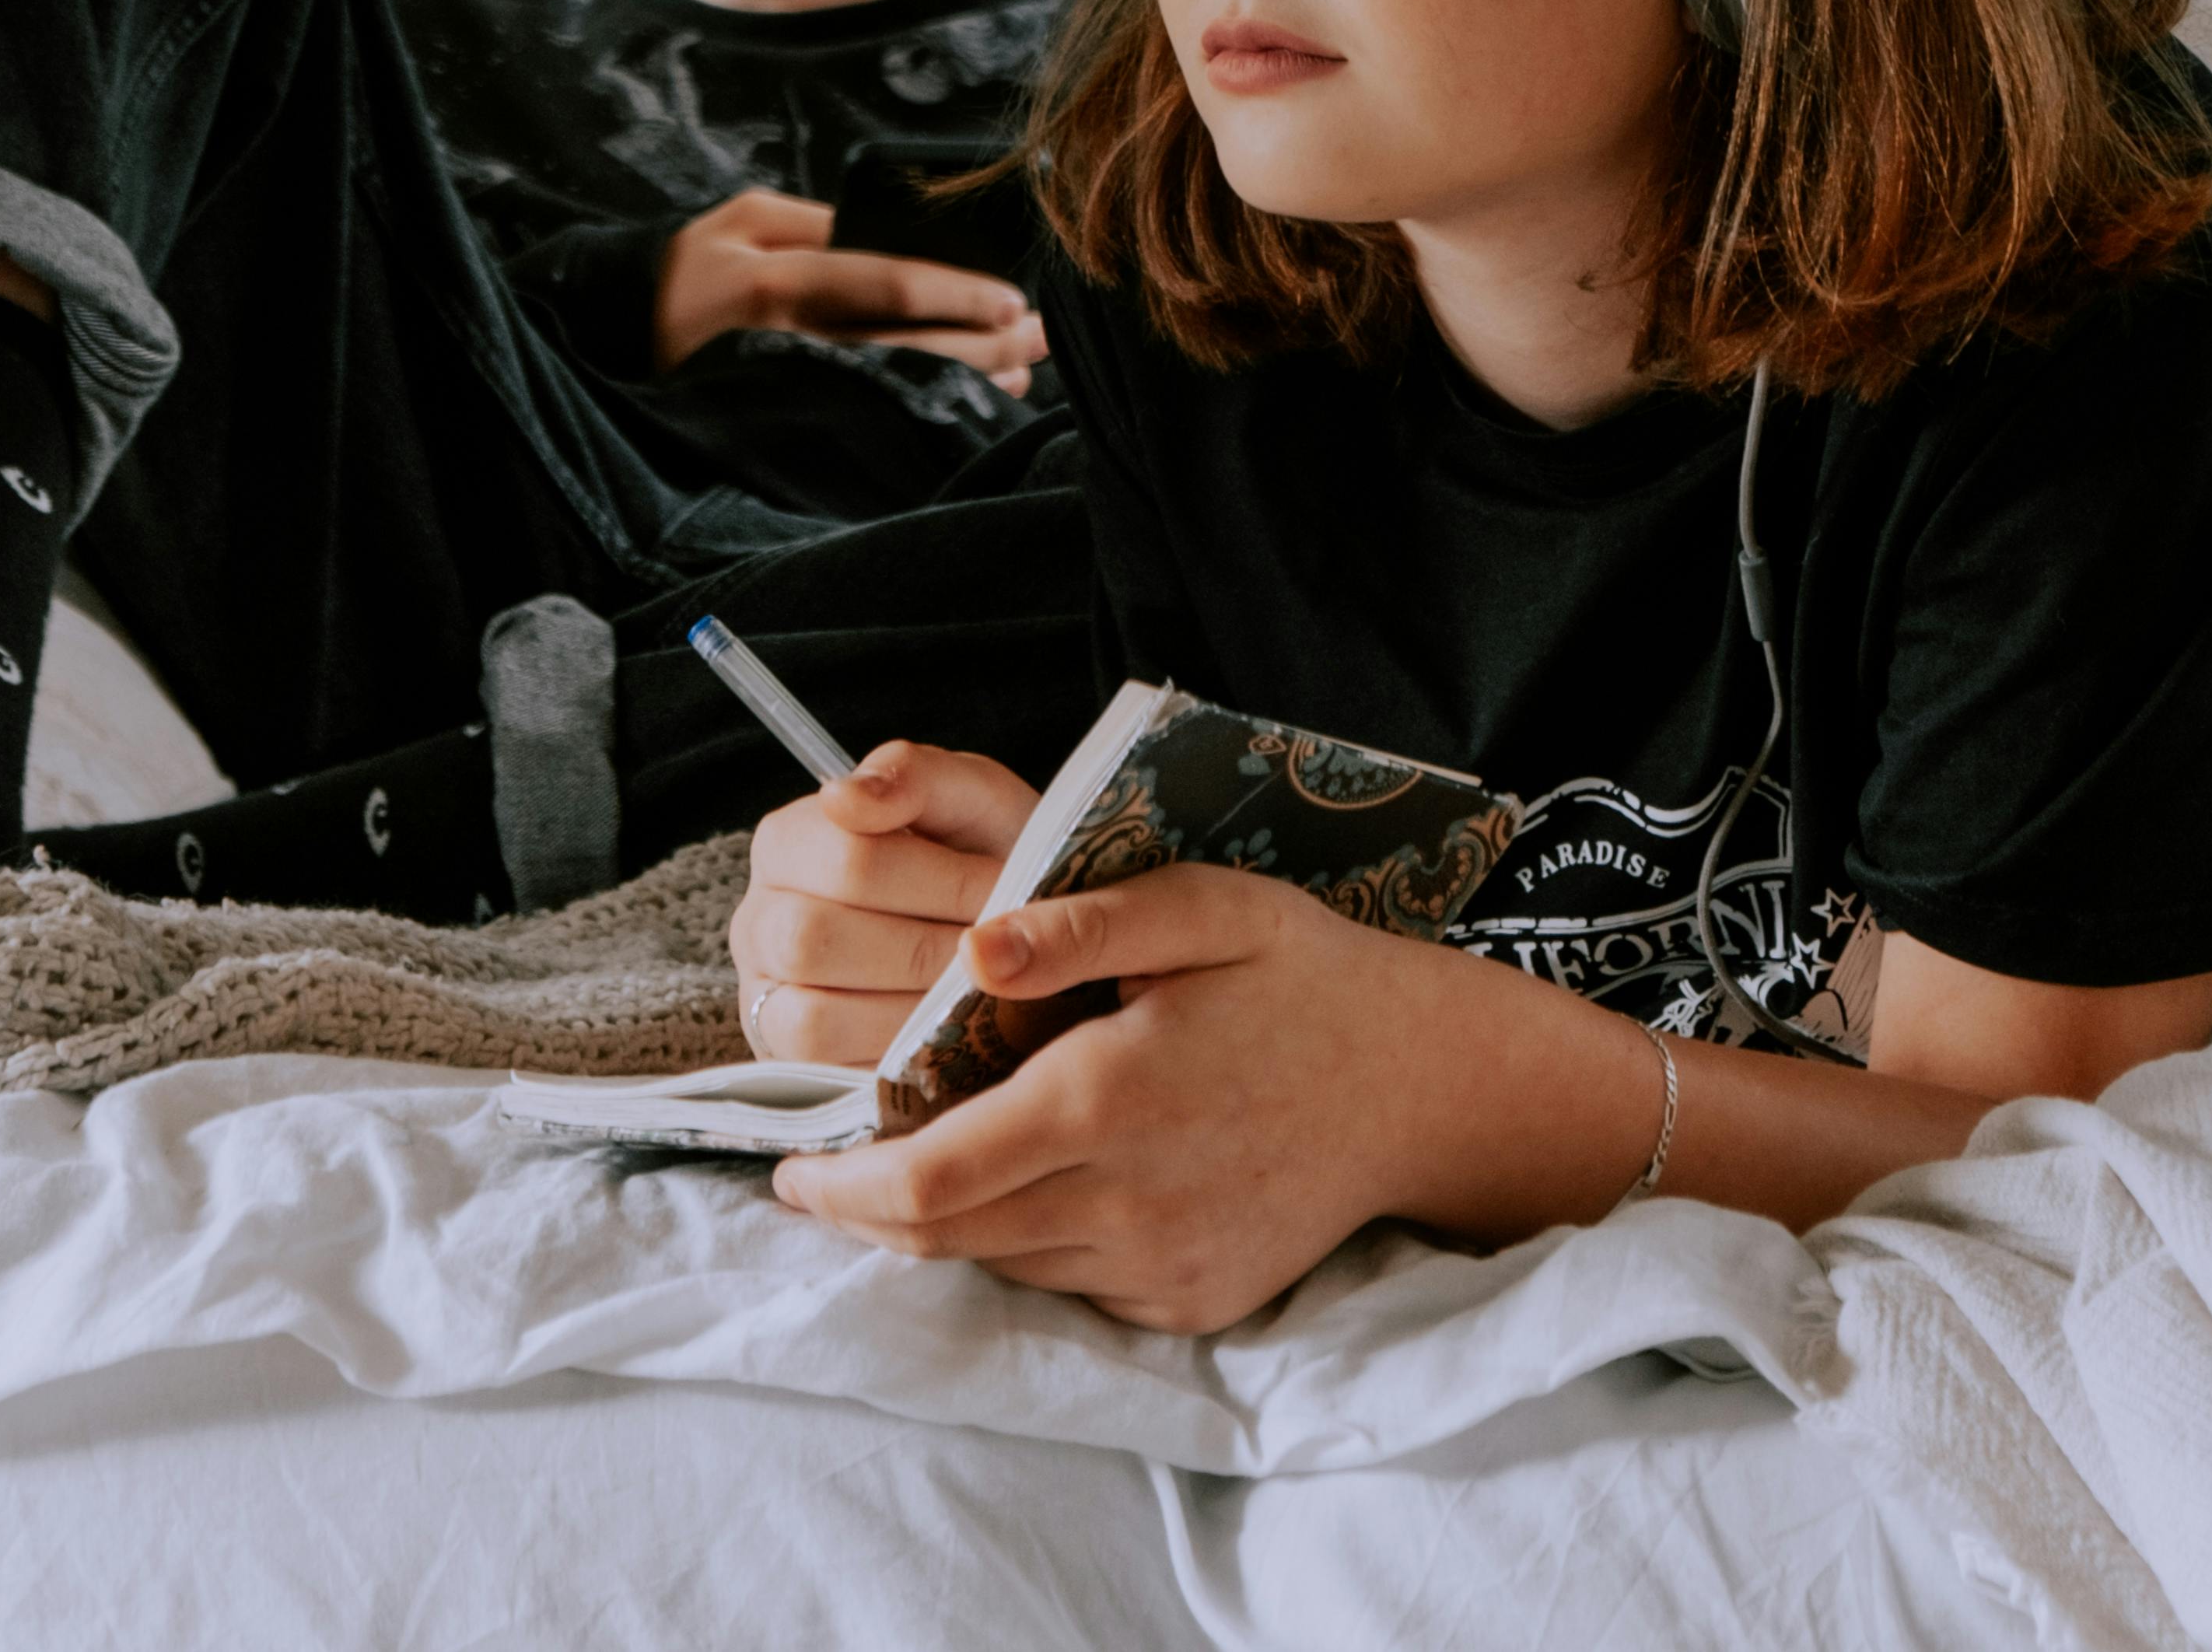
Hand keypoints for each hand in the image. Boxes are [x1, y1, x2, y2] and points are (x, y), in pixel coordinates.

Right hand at [654, 190, 1049, 387]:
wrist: (616, 342)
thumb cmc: (687, 268)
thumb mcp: (741, 222)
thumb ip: (815, 223)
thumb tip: (887, 234)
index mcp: (777, 285)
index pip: (882, 287)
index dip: (954, 294)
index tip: (1010, 299)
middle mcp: (794, 343)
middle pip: (907, 347)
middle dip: (982, 345)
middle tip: (1040, 335)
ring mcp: (798, 386)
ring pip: (901, 385)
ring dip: (969, 378)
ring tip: (1023, 368)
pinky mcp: (799, 413)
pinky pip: (879, 410)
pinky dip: (933, 405)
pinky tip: (974, 400)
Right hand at [729, 737, 1038, 1067]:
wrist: (1009, 939)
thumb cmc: (981, 857)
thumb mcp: (970, 797)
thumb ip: (914, 775)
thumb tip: (842, 796)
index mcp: (787, 841)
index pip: (846, 859)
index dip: (940, 880)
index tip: (1006, 886)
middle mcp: (758, 922)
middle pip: (815, 940)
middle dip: (926, 948)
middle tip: (998, 949)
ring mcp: (765, 1002)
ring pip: (814, 1017)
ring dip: (911, 1007)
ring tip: (977, 990)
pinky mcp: (790, 1072)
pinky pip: (827, 1078)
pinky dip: (895, 1055)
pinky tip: (946, 1030)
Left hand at [772, 865, 1665, 1332]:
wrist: (1421, 1085)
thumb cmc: (1302, 975)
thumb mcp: (1200, 907)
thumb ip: (1079, 922)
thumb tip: (970, 943)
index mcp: (1103, 1102)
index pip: (926, 1182)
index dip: (839, 1186)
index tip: (791, 1167)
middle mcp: (1122, 1205)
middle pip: (947, 1239)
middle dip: (874, 1209)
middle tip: (835, 1163)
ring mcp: (1159, 1269)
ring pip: (1004, 1266)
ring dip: (953, 1223)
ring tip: (934, 1156)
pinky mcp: (1189, 1303)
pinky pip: (1074, 1285)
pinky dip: (1033, 1241)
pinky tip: (1045, 1177)